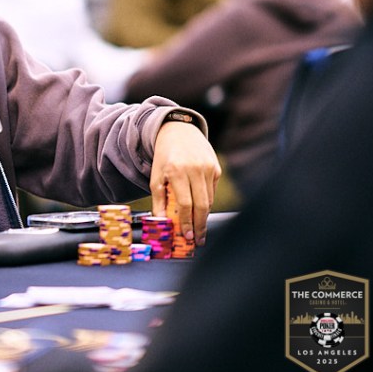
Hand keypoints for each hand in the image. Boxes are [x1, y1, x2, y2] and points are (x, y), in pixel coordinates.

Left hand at [150, 121, 220, 244]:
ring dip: (204, 216)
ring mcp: (208, 168)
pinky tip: (201, 209)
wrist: (179, 132)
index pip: (184, 203)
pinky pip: (212, 191)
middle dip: (200, 225)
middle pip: (201, 204)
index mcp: (177, 171)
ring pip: (208, 199)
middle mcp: (195, 169)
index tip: (187, 235)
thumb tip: (161, 221)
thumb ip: (158, 200)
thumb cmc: (165, 157)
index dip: (186, 221)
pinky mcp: (216, 168)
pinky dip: (207, 202)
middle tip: (198, 239)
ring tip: (199, 229)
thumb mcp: (156, 176)